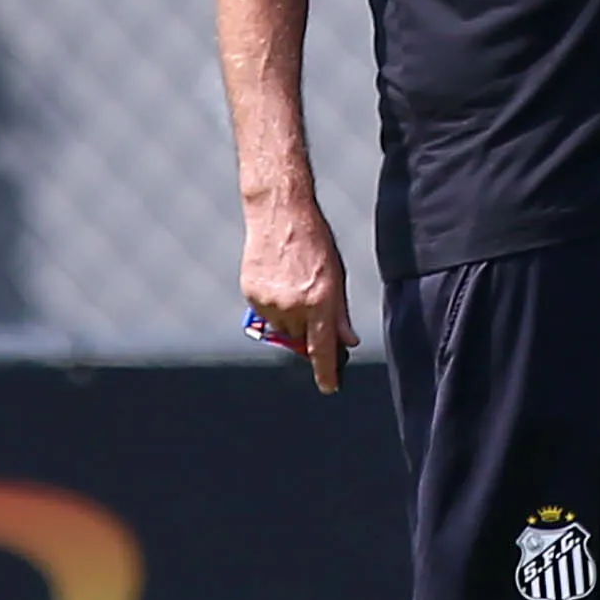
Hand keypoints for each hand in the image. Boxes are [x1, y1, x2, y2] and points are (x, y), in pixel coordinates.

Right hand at [241, 205, 356, 394]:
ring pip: (281, 328)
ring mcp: (269, 300)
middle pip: (300, 339)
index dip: (326, 372)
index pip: (323, 349)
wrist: (280, 213)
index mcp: (319, 301)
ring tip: (294, 285)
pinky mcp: (251, 292)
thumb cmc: (314, 241)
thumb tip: (347, 342)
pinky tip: (279, 280)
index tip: (330, 387)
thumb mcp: (336, 276)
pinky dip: (273, 306)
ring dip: (289, 319)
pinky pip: (264, 313)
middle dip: (308, 333)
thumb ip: (340, 313)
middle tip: (311, 307)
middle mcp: (293, 305)